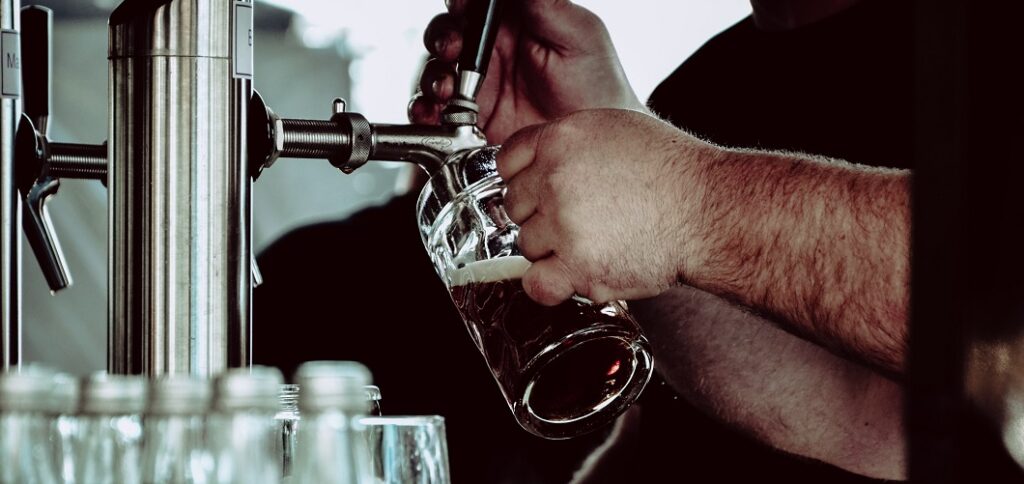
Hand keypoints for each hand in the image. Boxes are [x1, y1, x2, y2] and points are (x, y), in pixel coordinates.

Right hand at [410, 0, 644, 142]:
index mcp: (516, 24)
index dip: (462, 5)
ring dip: (433, 76)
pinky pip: (436, 113)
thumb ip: (543, 3)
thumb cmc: (600, 89)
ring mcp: (480, 88)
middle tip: (453, 50)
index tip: (461, 9)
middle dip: (443, 39)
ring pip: (437, 71)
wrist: (596, 151)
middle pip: (449, 34)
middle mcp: (493, 54)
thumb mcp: (578, 35)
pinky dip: (425, 112)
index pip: (476, 6)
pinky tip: (433, 114)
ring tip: (445, 89)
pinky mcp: (470, 121)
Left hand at [498, 108, 712, 305]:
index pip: (508, 161)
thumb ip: (571, 144)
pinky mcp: (577, 264)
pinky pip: (535, 284)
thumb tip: (540, 163)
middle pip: (513, 206)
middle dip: (539, 215)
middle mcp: (556, 177)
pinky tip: (575, 274)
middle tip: (580, 220)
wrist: (710, 211)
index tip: (539, 193)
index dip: (525, 180)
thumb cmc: (675, 174)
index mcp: (562, 138)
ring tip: (595, 242)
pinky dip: (551, 285)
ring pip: (525, 245)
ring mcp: (564, 222)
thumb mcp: (617, 131)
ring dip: (552, 250)